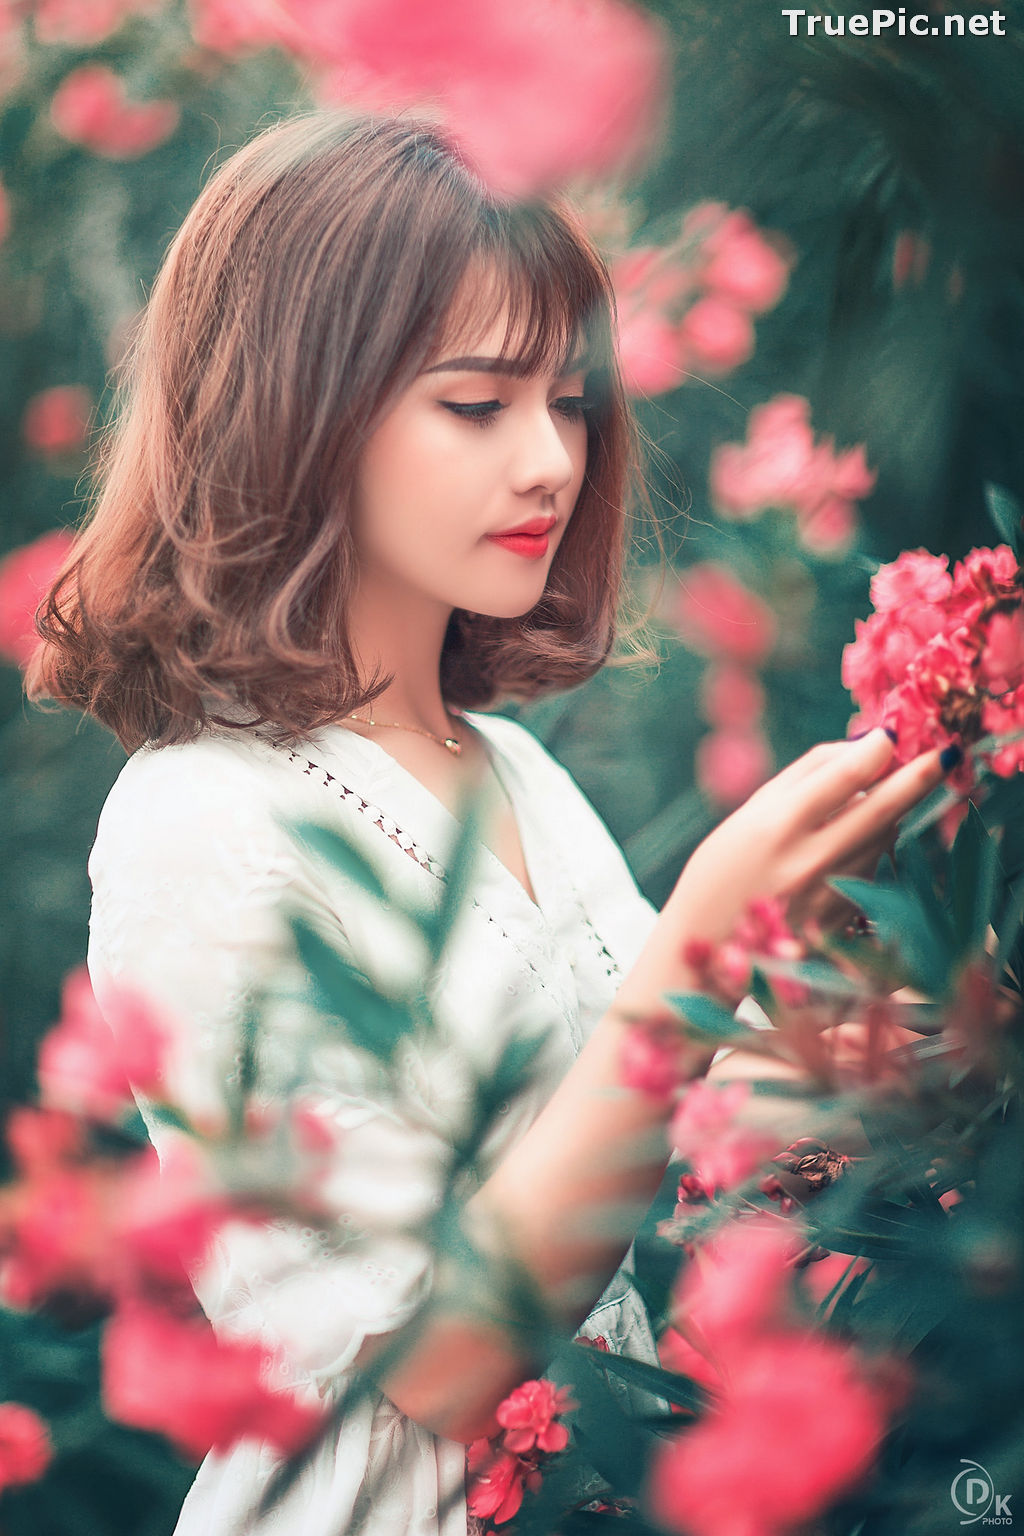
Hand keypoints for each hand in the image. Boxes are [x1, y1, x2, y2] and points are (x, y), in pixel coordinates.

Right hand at [668, 729, 944, 961]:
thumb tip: (863, 746)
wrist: (705, 947)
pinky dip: (872, 847)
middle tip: (946, 754)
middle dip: (919, 776)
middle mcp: (809, 859)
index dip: (876, 748)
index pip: (844, 775)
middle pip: (882, 807)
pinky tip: (844, 849)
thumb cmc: (723, 870)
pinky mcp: (845, 918)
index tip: (891, 734)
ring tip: (855, 810)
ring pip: (882, 837)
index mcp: (777, 825)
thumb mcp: (748, 814)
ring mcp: (831, 893)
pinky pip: (875, 868)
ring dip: (886, 813)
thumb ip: (804, 776)